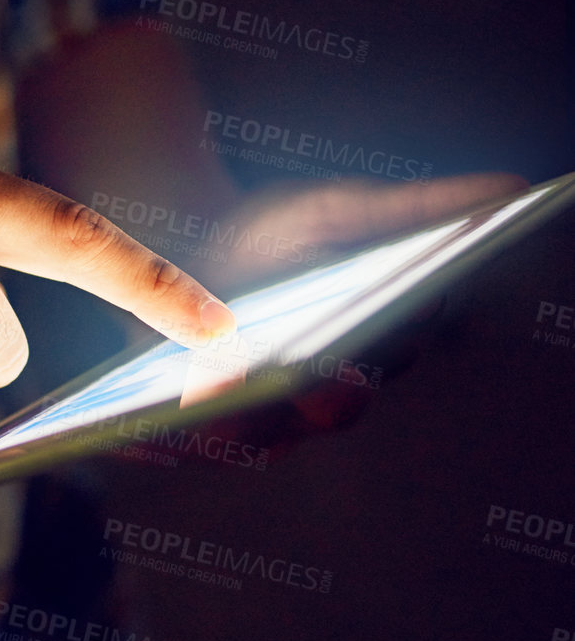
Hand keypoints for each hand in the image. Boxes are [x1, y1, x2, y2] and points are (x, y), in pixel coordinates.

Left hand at [167, 170, 526, 457]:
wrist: (186, 246)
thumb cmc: (275, 236)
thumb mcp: (342, 214)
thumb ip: (417, 211)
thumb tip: (511, 189)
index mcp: (364, 357)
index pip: (374, 370)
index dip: (358, 369)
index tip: (339, 358)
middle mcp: (311, 405)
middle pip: (306, 421)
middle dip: (284, 409)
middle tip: (257, 392)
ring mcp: (249, 424)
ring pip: (239, 444)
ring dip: (215, 434)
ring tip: (189, 412)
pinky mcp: (185, 434)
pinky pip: (169, 451)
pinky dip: (150, 445)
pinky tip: (129, 433)